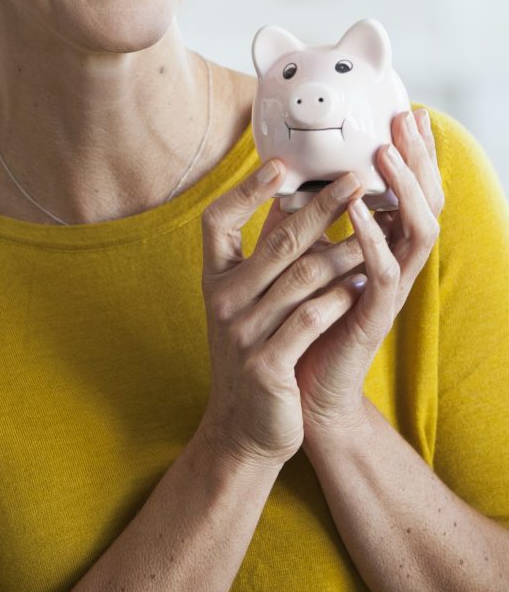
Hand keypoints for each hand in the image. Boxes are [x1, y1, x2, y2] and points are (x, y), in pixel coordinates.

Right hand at [199, 163, 365, 472]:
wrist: (245, 427)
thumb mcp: (248, 300)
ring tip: (378, 231)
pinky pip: (310, 319)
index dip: (244, 190)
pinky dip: (341, 297)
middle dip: (322, 207)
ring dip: (345, 251)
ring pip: (303, 277)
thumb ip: (265, 254)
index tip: (279, 164)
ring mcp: (242, 333)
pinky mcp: (267, 365)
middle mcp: (223, 301)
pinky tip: (365, 282)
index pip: (217, 221)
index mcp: (215, 278)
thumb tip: (292, 196)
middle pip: (277, 241)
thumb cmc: (255, 351)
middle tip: (356, 179)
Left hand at [297, 108, 443, 445]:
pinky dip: (374, 238)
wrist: (295, 391)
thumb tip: (287, 176)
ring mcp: (390, 291)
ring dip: (404, 189)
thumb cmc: (302, 321)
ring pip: (419, 231)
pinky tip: (359, 212)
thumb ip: (305, 221)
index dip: (412, 152)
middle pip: (428, 201)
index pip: (410, 190)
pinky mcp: (374, 317)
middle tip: (408, 118)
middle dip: (419, 157)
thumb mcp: (304, 259)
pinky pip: (386, 272)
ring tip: (385, 154)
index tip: (405, 111)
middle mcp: (396, 264)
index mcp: (384, 248)